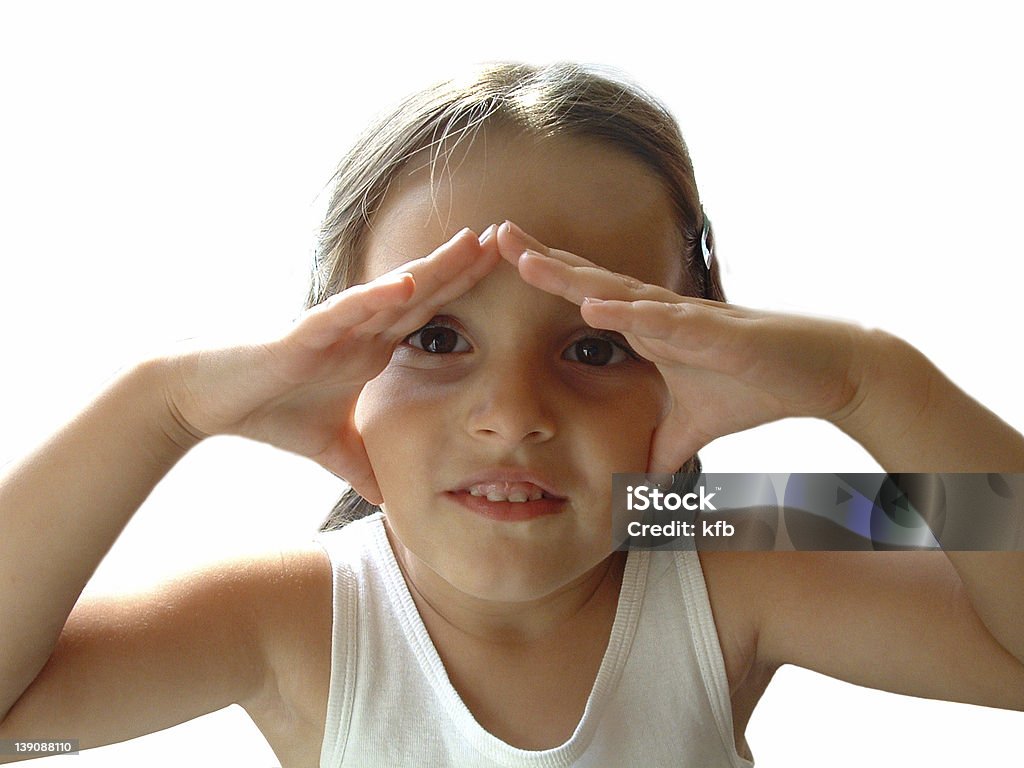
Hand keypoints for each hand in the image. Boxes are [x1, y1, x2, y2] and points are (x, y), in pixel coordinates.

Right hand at [162, 227, 500, 502]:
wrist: (209, 400)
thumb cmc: (269, 412)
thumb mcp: (332, 449)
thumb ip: (362, 467)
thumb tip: (389, 503)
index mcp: (373, 349)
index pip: (432, 317)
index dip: (469, 296)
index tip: (510, 283)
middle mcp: (361, 330)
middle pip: (425, 293)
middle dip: (466, 268)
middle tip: (511, 242)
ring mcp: (337, 327)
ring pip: (393, 291)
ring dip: (434, 267)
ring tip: (474, 244)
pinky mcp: (306, 333)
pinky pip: (347, 312)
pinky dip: (377, 298)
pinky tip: (409, 283)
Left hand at [496, 222, 868, 473]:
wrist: (818, 375)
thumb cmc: (752, 389)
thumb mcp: (688, 428)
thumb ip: (659, 450)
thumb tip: (636, 488)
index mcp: (646, 329)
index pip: (583, 298)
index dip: (544, 280)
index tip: (498, 264)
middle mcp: (657, 314)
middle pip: (588, 281)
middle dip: (540, 258)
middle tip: (493, 232)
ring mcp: (684, 319)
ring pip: (618, 290)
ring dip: (571, 275)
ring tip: (524, 257)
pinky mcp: (716, 332)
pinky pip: (666, 321)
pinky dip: (630, 313)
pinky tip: (593, 305)